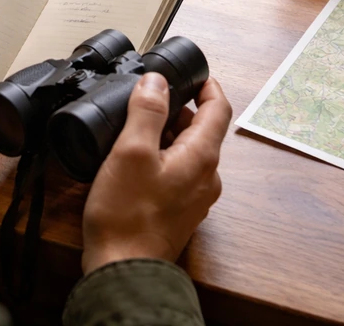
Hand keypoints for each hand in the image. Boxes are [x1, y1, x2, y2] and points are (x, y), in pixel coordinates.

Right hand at [80, 73, 231, 273]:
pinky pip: (178, 172)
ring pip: (188, 151)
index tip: (194, 74)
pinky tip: (134, 162)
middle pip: (202, 129)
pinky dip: (162, 157)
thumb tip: (157, 81)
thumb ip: (146, 111)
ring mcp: (195, 196)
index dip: (208, 86)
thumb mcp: (131, 151)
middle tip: (148, 100)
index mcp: (202, 157)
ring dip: (167, 134)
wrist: (124, 269)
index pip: (219, 109)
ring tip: (135, 130)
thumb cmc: (127, 217)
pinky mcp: (179, 210)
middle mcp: (206, 177)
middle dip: (178, 109)